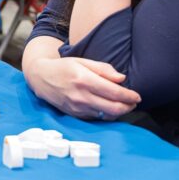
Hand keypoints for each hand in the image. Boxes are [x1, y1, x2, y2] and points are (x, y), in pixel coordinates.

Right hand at [24, 55, 139, 120]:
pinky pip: (97, 118)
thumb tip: (122, 79)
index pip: (114, 92)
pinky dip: (107, 114)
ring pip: (107, 116)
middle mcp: (81, 96)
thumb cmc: (64, 67)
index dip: (129, 96)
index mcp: (84, 80)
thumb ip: (103, 69)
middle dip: (128, 106)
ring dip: (119, 112)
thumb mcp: (82, 61)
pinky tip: (109, 107)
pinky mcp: (75, 115)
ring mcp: (78, 108)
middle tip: (134, 102)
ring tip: (124, 105)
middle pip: (114, 108)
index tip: (137, 95)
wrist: (41, 78)